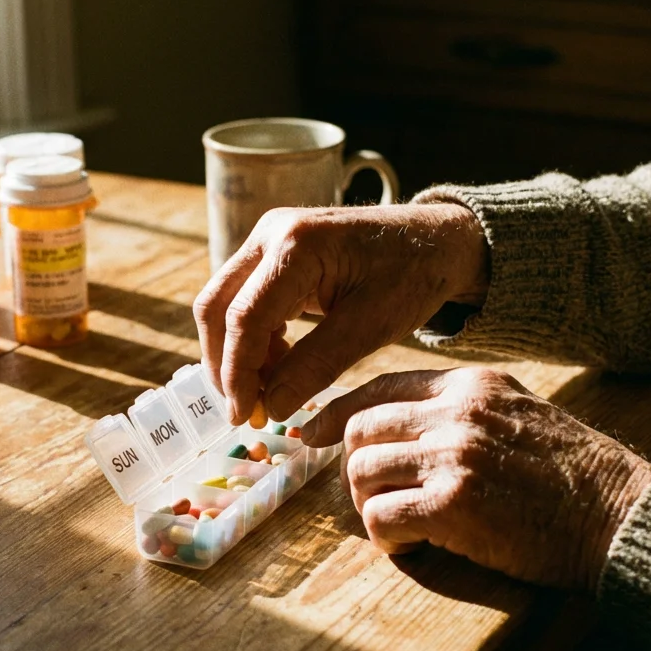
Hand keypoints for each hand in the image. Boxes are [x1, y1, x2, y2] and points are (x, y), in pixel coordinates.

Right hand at [194, 203, 488, 424]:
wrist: (434, 239)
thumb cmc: (412, 275)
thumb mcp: (372, 324)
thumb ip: (318, 364)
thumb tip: (272, 408)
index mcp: (296, 244)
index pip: (244, 317)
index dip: (239, 373)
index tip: (246, 416)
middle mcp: (270, 233)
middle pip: (216, 307)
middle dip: (225, 366)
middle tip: (247, 412)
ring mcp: (267, 241)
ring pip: (223, 306)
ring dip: (237, 355)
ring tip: (269, 394)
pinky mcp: (272, 255)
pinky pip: (243, 301)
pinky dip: (253, 341)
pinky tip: (279, 369)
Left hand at [302, 367, 650, 590]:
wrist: (619, 515)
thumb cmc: (573, 474)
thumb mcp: (519, 412)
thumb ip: (463, 411)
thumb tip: (401, 423)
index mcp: (471, 386)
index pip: (380, 386)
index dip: (337, 413)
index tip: (312, 432)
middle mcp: (457, 413)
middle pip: (360, 430)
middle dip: (355, 468)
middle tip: (376, 497)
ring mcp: (454, 457)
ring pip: (362, 473)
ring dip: (371, 506)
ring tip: (403, 525)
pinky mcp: (453, 506)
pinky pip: (381, 517)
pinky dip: (387, 539)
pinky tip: (412, 547)